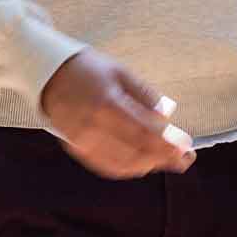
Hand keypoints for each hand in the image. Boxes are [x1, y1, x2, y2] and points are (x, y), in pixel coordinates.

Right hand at [38, 48, 194, 178]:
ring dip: (149, 165)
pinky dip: (128, 168)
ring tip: (168, 160)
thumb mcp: (121, 72)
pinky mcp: (77, 148)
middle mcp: (94, 127)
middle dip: (165, 158)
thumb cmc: (88, 68)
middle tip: (185, 159)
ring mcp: (83, 141)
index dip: (169, 145)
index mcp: (108, 105)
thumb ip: (145, 96)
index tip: (188, 148)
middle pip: (137, 153)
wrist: (48, 74)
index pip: (145, 133)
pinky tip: (143, 163)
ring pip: (123, 164)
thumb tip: (166, 118)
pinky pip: (106, 166)